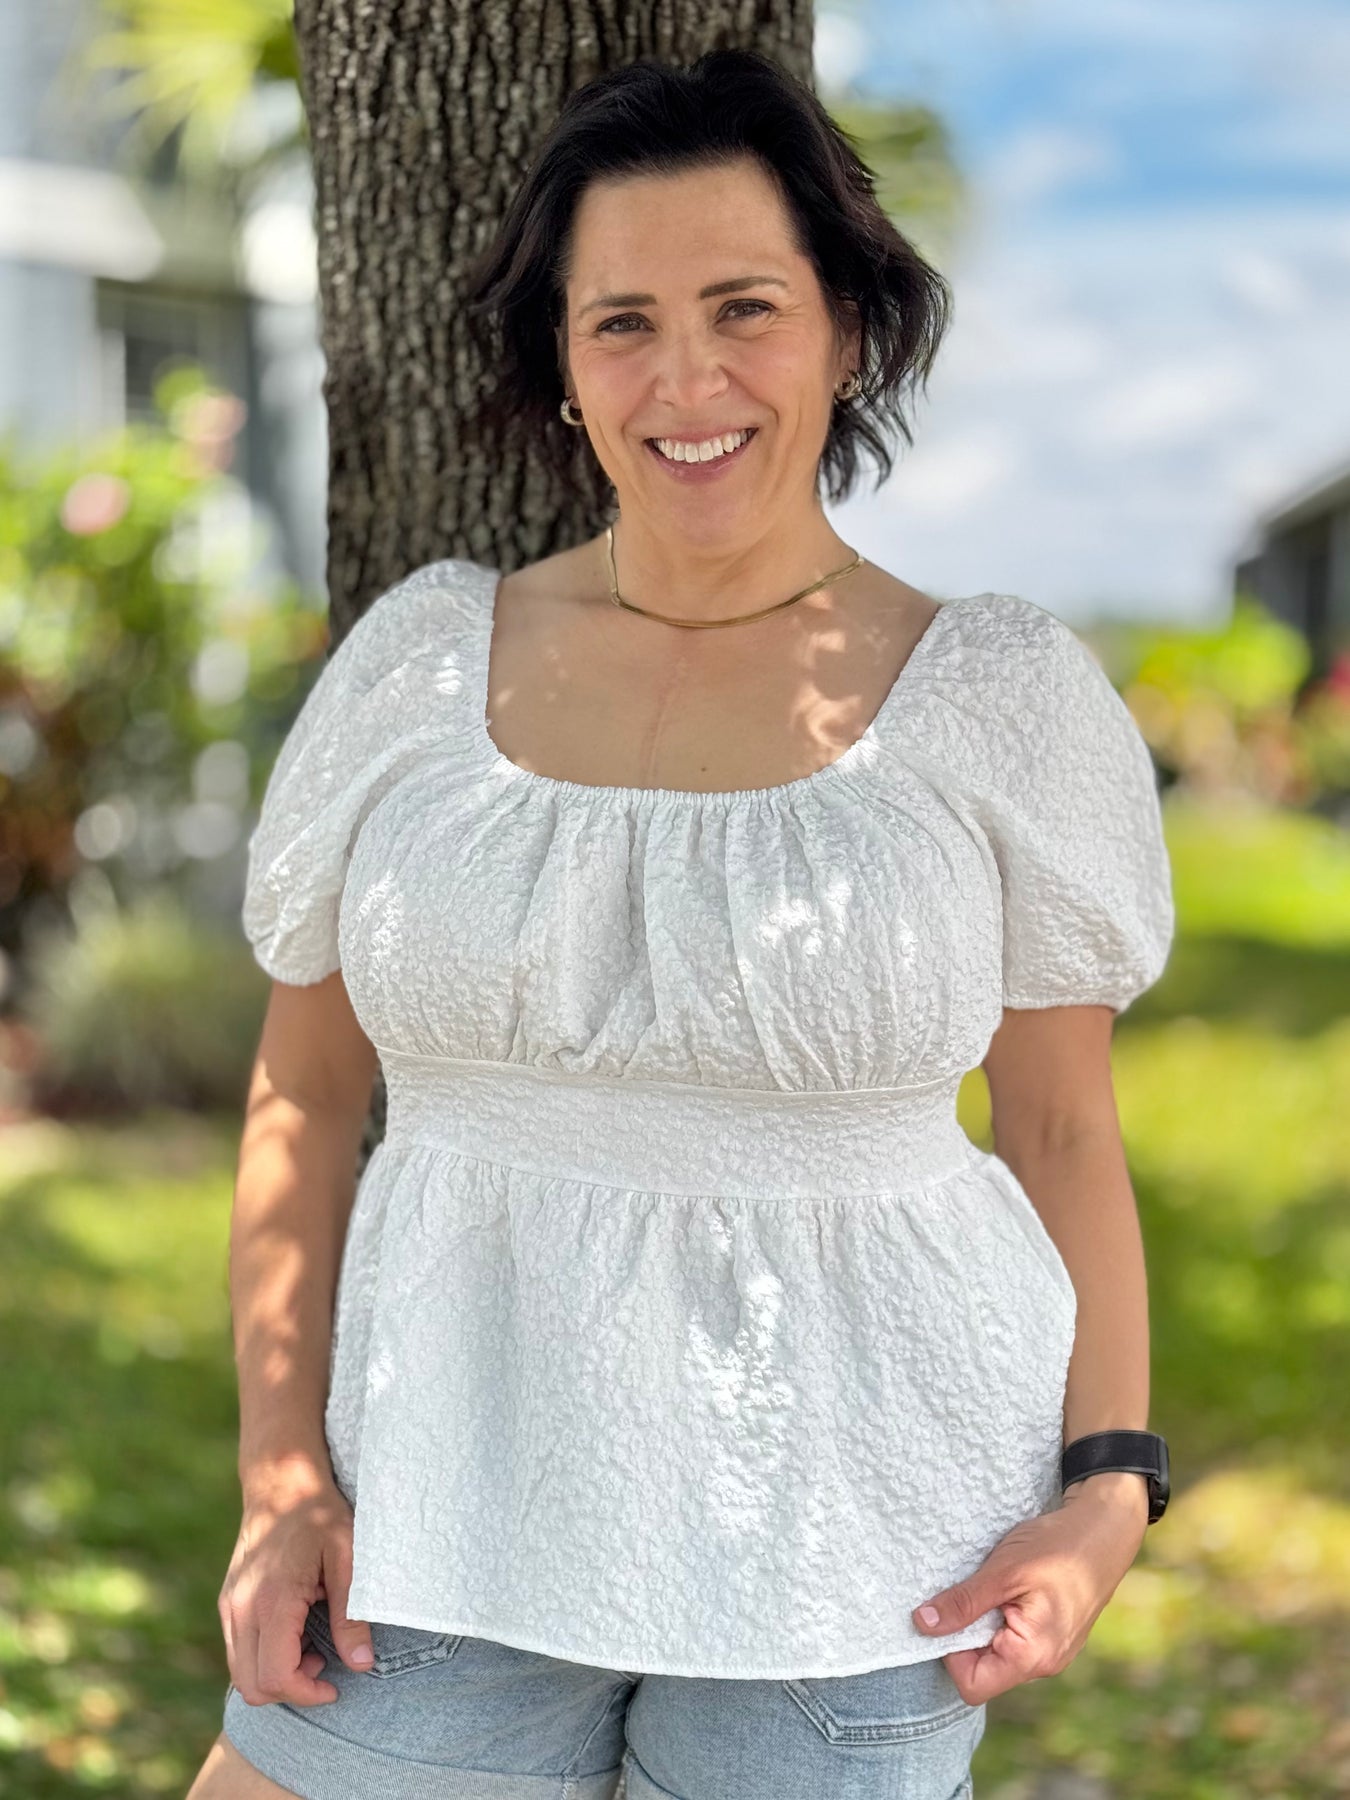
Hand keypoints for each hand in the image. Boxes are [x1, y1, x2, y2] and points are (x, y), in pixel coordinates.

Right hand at [220, 1456, 377, 1706]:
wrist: (280, 1482)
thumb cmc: (319, 1515)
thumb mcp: (347, 1559)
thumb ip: (351, 1615)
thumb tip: (361, 1665)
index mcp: (272, 1601)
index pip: (276, 1677)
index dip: (307, 1694)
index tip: (335, 1685)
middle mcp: (240, 1609)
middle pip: (251, 1686)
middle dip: (290, 1690)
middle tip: (324, 1665)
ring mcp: (229, 1606)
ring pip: (240, 1672)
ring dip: (275, 1675)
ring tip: (312, 1647)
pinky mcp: (227, 1601)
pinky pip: (237, 1650)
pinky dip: (263, 1658)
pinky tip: (294, 1633)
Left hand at [910, 1473, 1149, 1704]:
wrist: (1105, 1530)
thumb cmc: (1058, 1547)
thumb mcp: (1003, 1571)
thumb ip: (964, 1603)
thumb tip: (922, 1624)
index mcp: (1033, 1656)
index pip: (972, 1686)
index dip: (950, 1654)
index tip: (949, 1614)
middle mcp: (1045, 1663)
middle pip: (984, 1671)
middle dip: (966, 1636)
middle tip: (967, 1594)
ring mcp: (1052, 1651)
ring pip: (999, 1654)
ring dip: (984, 1623)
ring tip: (991, 1587)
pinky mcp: (1054, 1635)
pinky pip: (1016, 1640)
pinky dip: (1001, 1617)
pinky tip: (1006, 1587)